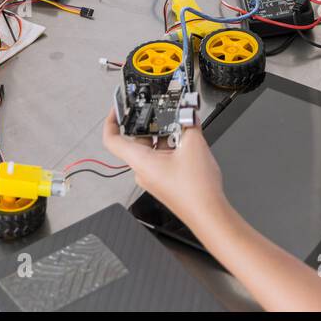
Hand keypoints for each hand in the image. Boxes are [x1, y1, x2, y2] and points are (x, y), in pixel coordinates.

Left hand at [100, 112, 225, 226]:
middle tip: (160, 107)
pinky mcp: (165, 179)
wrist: (209, 213)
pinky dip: (172, 144)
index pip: (112, 139)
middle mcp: (143, 170)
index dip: (112, 120)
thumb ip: (188, 122)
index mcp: (141, 161)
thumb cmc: (197, 191)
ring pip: (153, 147)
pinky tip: (187, 136)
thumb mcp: (194, 145)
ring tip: (180, 121)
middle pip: (138, 139)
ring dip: (165, 133)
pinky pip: (162, 156)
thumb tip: (188, 111)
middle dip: (151, 122)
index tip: (118, 107)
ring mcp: (154, 176)